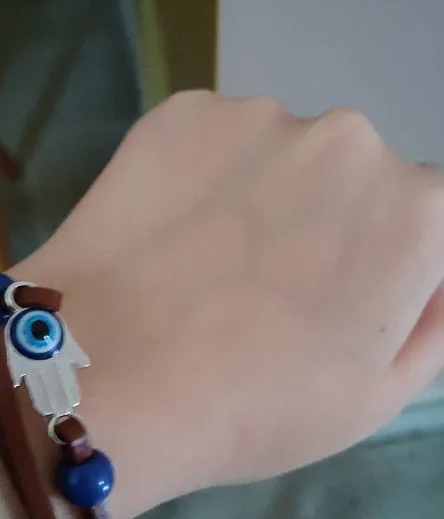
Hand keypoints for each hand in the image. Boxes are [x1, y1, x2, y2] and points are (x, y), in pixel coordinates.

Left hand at [15, 92, 443, 518]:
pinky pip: (216, 142)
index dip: (385, 265)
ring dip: (264, 194)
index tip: (338, 302)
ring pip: (282, 153)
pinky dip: (203, 176)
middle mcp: (353, 140)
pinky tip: (169, 233)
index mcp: (417, 210)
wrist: (107, 378)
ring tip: (207, 265)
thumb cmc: (255, 407)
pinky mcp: (184, 111)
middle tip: (266, 290)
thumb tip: (434, 274)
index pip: (426, 220)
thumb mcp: (379, 393)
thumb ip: (433, 319)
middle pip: (355, 177)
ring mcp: (262, 116)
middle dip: (328, 221)